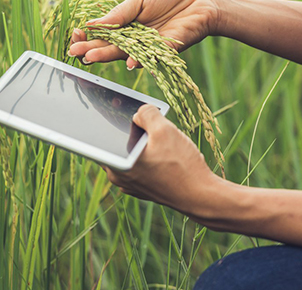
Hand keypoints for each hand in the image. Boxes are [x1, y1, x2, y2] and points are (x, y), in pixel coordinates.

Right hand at [68, 0, 222, 67]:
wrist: (202, 0)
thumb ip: (119, 13)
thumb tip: (92, 23)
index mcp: (126, 25)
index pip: (102, 34)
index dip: (88, 35)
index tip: (76, 34)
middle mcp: (135, 39)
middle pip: (109, 46)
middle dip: (90, 49)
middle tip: (74, 51)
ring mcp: (149, 47)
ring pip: (125, 54)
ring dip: (108, 56)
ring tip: (90, 57)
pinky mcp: (166, 51)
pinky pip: (151, 57)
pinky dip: (140, 60)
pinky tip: (129, 62)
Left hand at [102, 105, 219, 214]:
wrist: (201, 196)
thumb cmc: (181, 165)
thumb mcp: (165, 130)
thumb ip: (146, 113)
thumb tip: (138, 112)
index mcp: (116, 163)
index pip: (100, 136)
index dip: (106, 119)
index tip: (113, 106)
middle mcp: (118, 176)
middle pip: (118, 143)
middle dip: (132, 130)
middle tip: (147, 120)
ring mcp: (130, 184)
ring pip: (132, 153)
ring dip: (143, 143)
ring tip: (163, 138)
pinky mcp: (143, 188)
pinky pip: (141, 164)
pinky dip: (150, 156)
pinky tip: (167, 152)